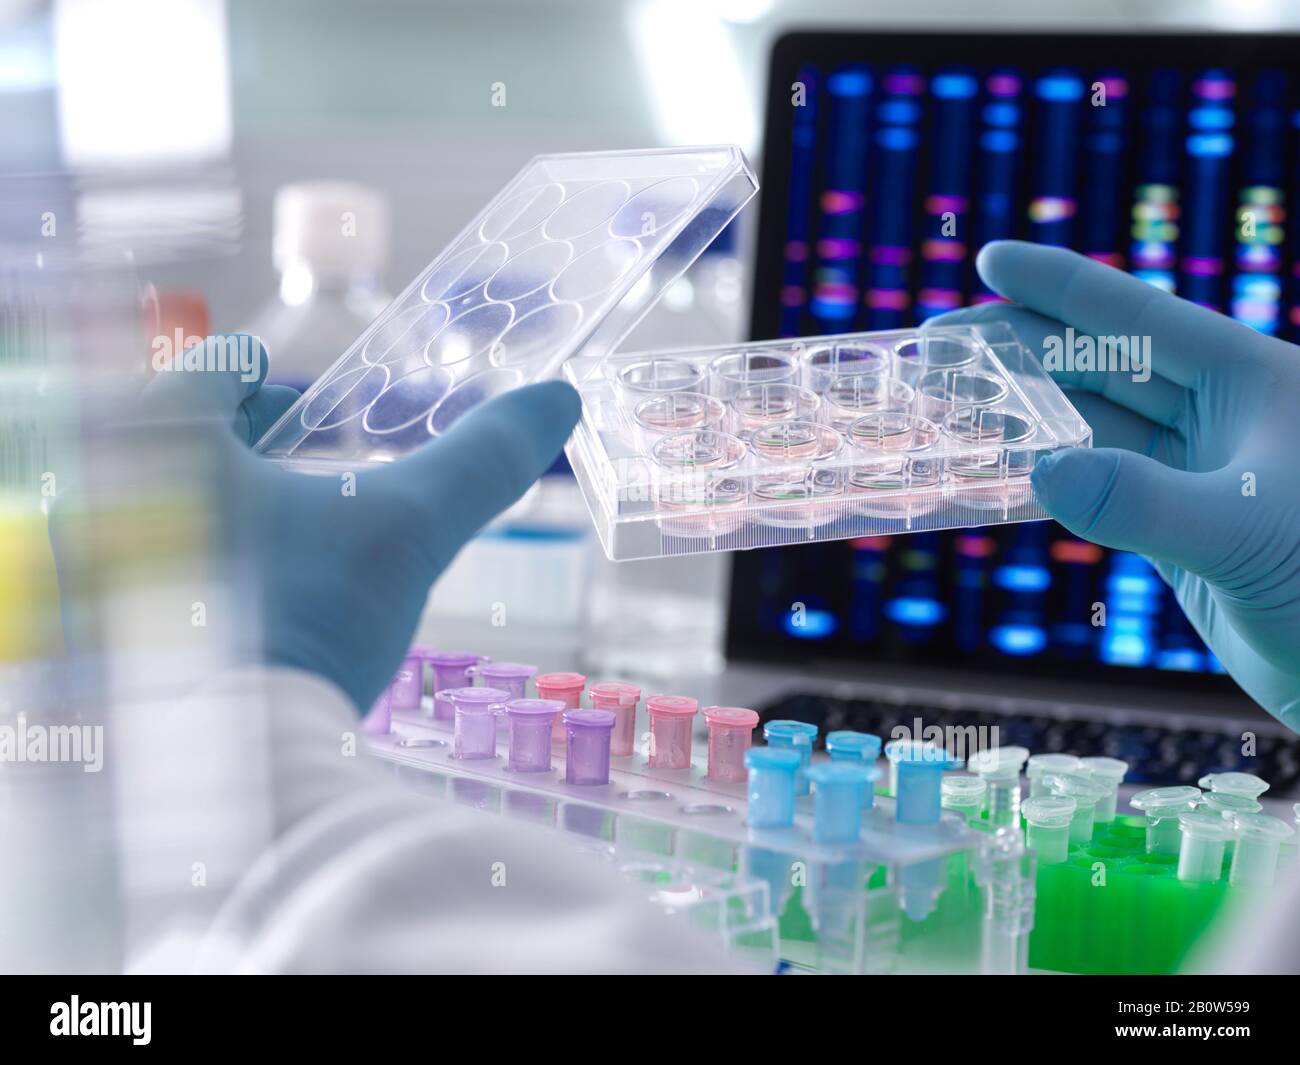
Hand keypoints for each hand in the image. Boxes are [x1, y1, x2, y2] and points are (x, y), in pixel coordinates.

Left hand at [53, 336, 579, 711]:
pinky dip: (190, 560)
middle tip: (293, 448)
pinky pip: (142, 566)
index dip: (257, 374)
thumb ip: (483, 460)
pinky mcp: (97, 638)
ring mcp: (89, 570)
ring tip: (279, 523)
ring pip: (153, 504)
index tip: (285, 385)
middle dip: (238, 438)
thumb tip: (558, 398)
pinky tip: (247, 594)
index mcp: (159, 440)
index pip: (206, 372)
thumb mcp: (409, 530)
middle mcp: (99, 494)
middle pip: (171, 436)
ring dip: (213, 499)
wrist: (239, 771)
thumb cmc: (313, 619)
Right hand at [932, 241, 1299, 730]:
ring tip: (951, 398)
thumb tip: (1038, 468)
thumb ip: (1140, 500)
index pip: (1137, 318)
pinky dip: (1046, 475)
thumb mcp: (1243, 532)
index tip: (988, 259)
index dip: (1059, 285)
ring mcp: (1198, 470)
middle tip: (937, 344)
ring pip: (1093, 424)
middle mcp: (1221, 415)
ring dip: (1024, 411)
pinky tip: (999, 465)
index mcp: (1251, 380)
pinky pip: (1098, 484)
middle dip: (1021, 348)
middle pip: (1101, 364)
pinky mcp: (1179, 525)